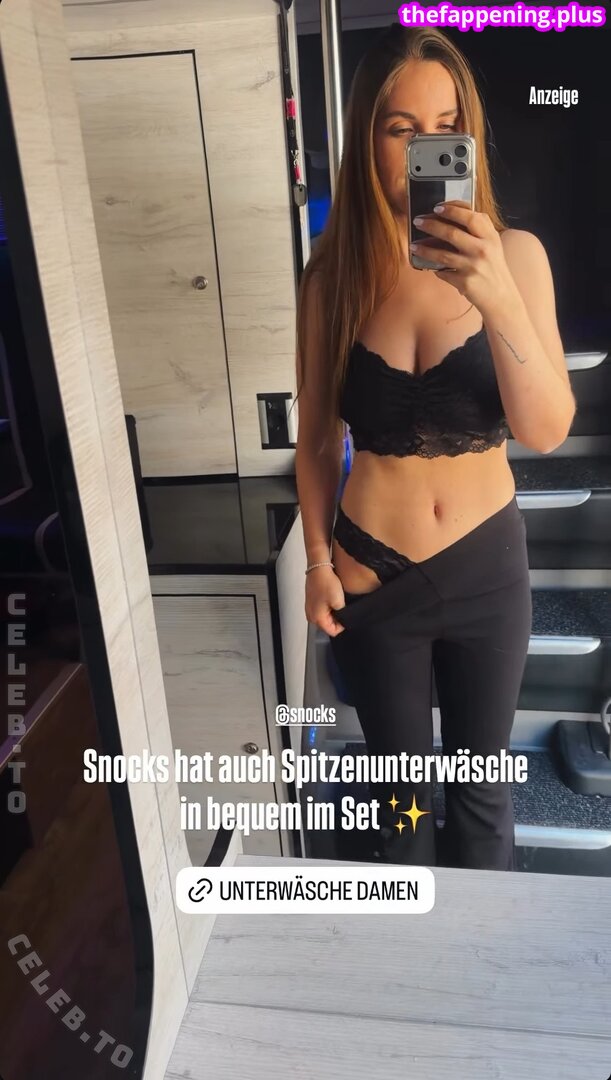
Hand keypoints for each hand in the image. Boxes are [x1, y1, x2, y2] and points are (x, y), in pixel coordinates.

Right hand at [305, 565, 346, 636]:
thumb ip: (342, 614)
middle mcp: (311, 615)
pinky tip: (330, 596)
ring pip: (324, 617)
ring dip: (331, 611)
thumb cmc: (326, 582)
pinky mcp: (310, 601)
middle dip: (336, 618)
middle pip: (327, 625)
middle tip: (340, 606)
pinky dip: (327, 605)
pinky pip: (321, 609)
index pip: (333, 632)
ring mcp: (309, 608)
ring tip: (335, 600)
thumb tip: (342, 619)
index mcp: (317, 618)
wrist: (319, 568)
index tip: (345, 615)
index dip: (342, 625)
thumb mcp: (339, 602)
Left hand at [410, 200, 519, 317]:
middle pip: (452, 233)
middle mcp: (482, 250)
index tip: (437, 207)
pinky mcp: (465, 282)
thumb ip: (479, 230)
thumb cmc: (494, 269)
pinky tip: (431, 268)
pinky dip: (436, 270)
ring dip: (424, 249)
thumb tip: (453, 217)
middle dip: (431, 225)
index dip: (452, 210)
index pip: (470, 217)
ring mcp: (473, 266)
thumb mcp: (493, 245)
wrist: (502, 298)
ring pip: (442, 254)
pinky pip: (443, 273)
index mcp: (490, 237)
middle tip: (418, 222)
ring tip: (413, 245)